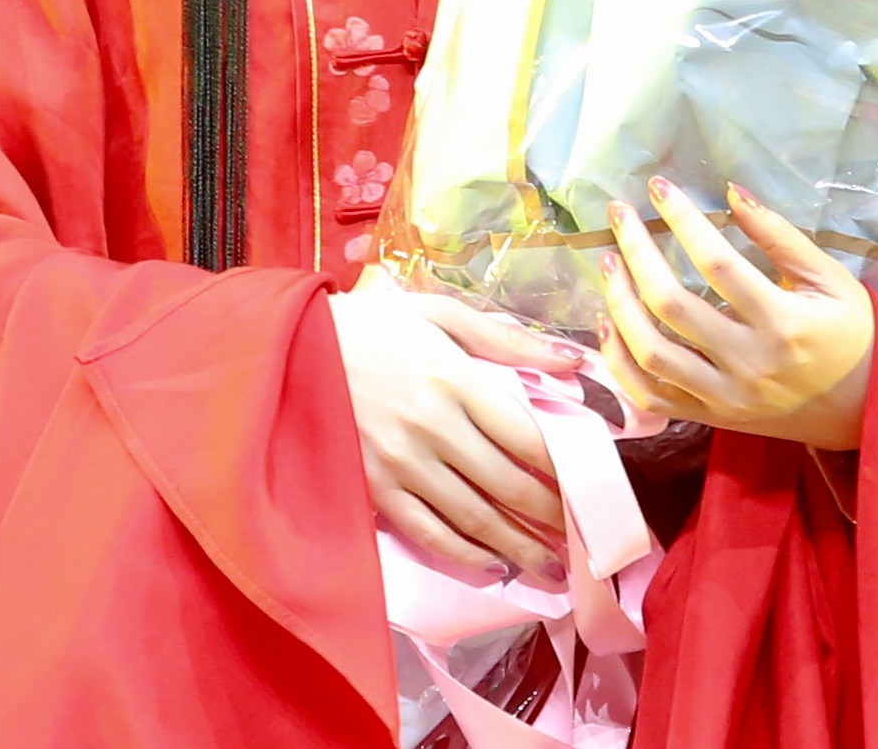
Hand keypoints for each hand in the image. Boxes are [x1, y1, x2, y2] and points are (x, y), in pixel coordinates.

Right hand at [330, 283, 579, 587]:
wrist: (288, 349)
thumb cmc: (370, 325)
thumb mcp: (436, 313)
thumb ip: (504, 337)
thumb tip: (571, 361)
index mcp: (453, 377)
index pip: (525, 434)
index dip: (562, 467)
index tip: (588, 486)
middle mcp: (431, 425)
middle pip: (507, 483)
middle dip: (550, 514)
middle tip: (580, 537)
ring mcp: (400, 463)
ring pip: (474, 516)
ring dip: (518, 545)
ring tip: (551, 564)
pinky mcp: (373, 490)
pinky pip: (429, 533)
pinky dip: (466, 554)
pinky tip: (493, 564)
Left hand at [599, 178, 875, 452]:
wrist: (864, 411)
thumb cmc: (853, 336)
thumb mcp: (832, 280)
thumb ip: (781, 238)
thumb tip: (732, 193)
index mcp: (784, 324)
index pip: (718, 265)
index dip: (683, 220)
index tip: (658, 187)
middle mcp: (748, 364)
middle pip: (672, 306)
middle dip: (637, 252)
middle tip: (620, 214)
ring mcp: (726, 398)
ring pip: (651, 354)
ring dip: (619, 304)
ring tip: (609, 261)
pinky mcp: (713, 418)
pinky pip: (651, 396)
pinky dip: (620, 361)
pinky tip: (609, 322)